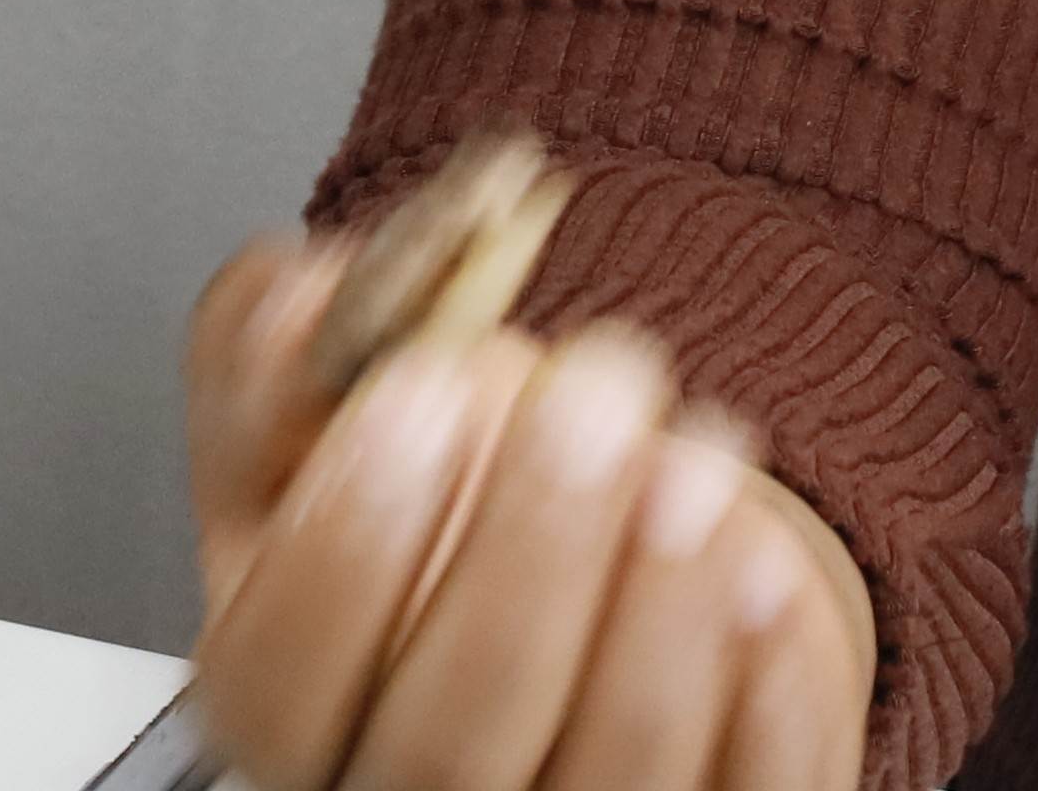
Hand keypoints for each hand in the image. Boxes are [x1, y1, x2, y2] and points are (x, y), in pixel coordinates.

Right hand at [182, 235, 871, 790]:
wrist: (540, 610)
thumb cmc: (414, 534)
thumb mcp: (305, 447)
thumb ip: (273, 364)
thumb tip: (293, 295)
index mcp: (292, 714)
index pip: (283, 672)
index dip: (347, 537)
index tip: (423, 387)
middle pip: (447, 743)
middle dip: (531, 549)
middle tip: (598, 386)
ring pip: (608, 772)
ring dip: (663, 601)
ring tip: (700, 447)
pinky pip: (744, 786)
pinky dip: (765, 680)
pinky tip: (762, 561)